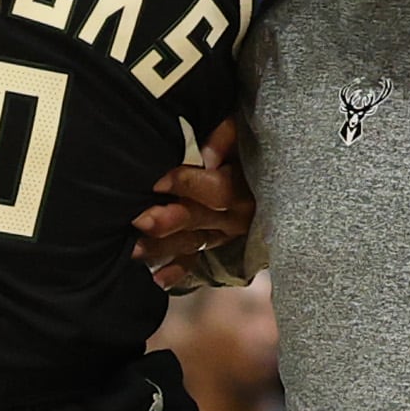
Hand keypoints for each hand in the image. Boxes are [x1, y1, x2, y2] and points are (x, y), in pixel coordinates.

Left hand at [135, 123, 252, 288]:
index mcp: (245, 186)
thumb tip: (207, 158)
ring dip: (163, 248)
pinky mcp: (215, 244)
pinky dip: (177, 271)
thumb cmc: (245, 142)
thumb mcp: (242, 131)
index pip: (217, 190)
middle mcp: (237, 216)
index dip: (186, 185)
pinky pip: (195, 262)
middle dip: (168, 221)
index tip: (157, 182)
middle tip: (139, 221)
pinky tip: (157, 279)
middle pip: (200, 220)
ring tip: (134, 250)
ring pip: (192, 242)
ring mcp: (224, 234)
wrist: (274, 169)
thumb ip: (226, 137)